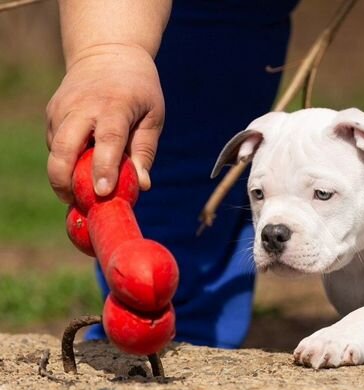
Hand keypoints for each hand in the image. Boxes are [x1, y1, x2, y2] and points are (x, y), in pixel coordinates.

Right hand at [46, 43, 163, 202]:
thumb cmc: (139, 90)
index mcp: (116, 105)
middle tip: (78, 203)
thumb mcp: (153, 115)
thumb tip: (142, 186)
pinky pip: (55, 146)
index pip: (108, 139)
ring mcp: (63, 109)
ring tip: (78, 194)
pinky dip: (64, 162)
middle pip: (66, 147)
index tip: (103, 192)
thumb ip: (145, 151)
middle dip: (66, 179)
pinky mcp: (52, 113)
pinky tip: (78, 169)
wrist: (108, 53)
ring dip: (63, 176)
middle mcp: (84, 106)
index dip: (104, 167)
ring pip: (55, 150)